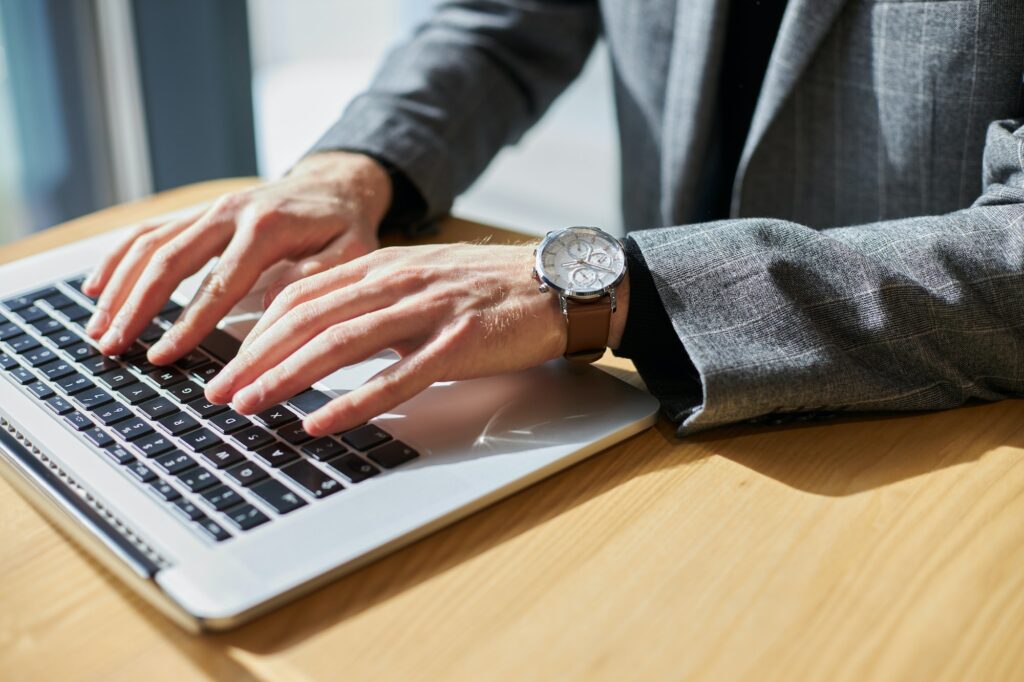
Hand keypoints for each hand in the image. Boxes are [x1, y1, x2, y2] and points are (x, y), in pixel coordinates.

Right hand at [81, 151, 392, 363]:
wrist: (336, 185)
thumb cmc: (346, 227)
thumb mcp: (352, 252)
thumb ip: (317, 277)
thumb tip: (270, 305)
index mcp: (266, 228)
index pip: (218, 284)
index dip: (187, 323)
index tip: (162, 356)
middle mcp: (229, 211)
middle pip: (169, 260)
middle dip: (136, 307)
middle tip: (111, 348)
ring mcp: (209, 208)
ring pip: (149, 244)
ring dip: (118, 287)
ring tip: (97, 330)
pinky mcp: (199, 212)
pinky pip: (149, 232)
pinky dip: (118, 258)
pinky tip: (97, 289)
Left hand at [204, 243, 628, 436]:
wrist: (557, 282)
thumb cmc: (487, 288)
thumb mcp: (421, 279)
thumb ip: (373, 299)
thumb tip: (322, 332)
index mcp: (383, 266)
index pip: (301, 294)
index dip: (256, 331)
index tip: (228, 363)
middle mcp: (397, 282)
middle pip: (308, 318)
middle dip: (255, 358)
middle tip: (220, 394)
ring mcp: (428, 312)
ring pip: (340, 344)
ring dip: (287, 378)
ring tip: (251, 406)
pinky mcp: (457, 344)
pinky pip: (396, 379)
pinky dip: (352, 403)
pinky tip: (321, 423)